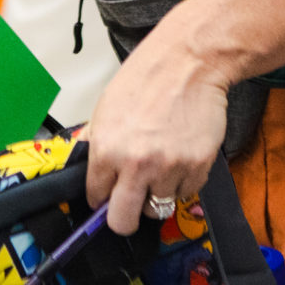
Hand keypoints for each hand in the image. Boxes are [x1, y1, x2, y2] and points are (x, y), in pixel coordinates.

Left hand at [83, 0, 235, 234]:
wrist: (188, 63)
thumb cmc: (146, 80)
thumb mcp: (105, 108)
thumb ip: (95, 142)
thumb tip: (86, 167)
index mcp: (106, 150)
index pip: (96, 198)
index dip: (102, 197)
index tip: (108, 195)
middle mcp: (136, 164)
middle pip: (123, 222)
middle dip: (124, 218)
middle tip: (131, 204)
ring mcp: (169, 168)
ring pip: (159, 207)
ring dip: (158, 191)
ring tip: (161, 164)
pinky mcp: (197, 167)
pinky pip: (186, 193)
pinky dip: (183, 182)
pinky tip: (179, 157)